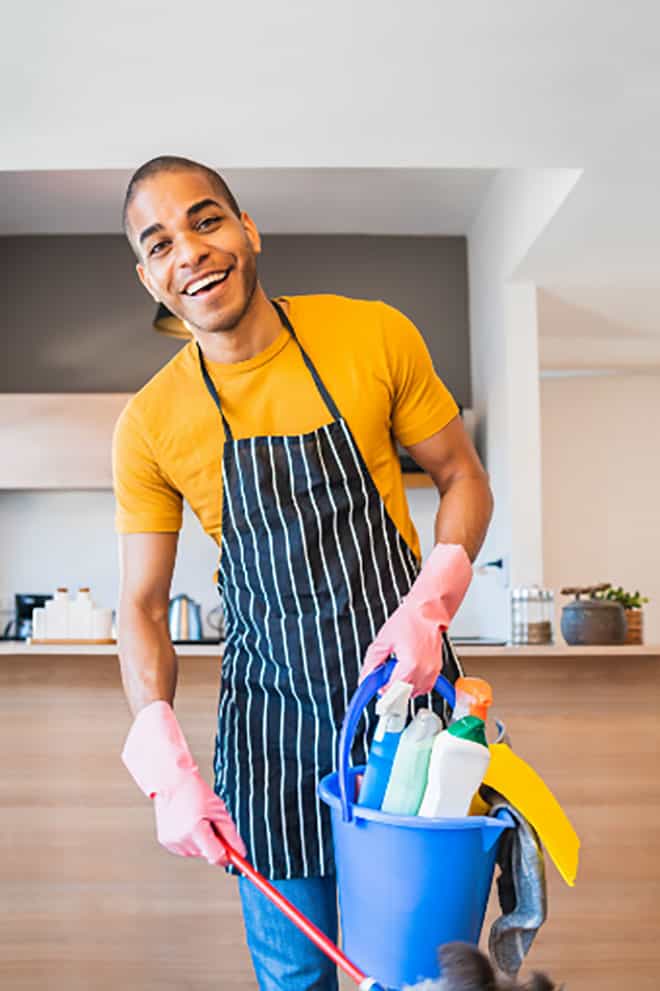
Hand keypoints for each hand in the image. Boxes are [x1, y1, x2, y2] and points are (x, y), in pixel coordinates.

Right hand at [153, 768, 244, 865]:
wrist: (172, 782)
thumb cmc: (194, 791)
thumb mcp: (219, 810)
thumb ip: (231, 834)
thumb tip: (240, 852)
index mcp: (195, 830)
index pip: (216, 856)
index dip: (228, 856)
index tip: (237, 856)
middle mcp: (182, 839)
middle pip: (207, 854)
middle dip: (214, 842)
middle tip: (211, 823)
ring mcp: (172, 842)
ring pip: (197, 852)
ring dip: (202, 841)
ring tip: (197, 820)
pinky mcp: (166, 842)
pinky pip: (186, 848)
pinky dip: (190, 839)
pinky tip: (188, 823)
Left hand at [359, 543, 471, 695]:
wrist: (428, 611)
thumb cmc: (409, 620)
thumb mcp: (382, 641)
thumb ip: (371, 664)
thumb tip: (366, 680)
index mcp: (410, 666)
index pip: (393, 694)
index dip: (382, 694)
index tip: (377, 694)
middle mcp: (424, 672)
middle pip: (403, 695)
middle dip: (391, 688)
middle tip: (386, 672)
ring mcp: (432, 672)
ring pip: (414, 693)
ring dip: (403, 686)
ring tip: (399, 666)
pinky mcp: (437, 670)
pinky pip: (424, 687)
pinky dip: (414, 682)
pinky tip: (408, 669)